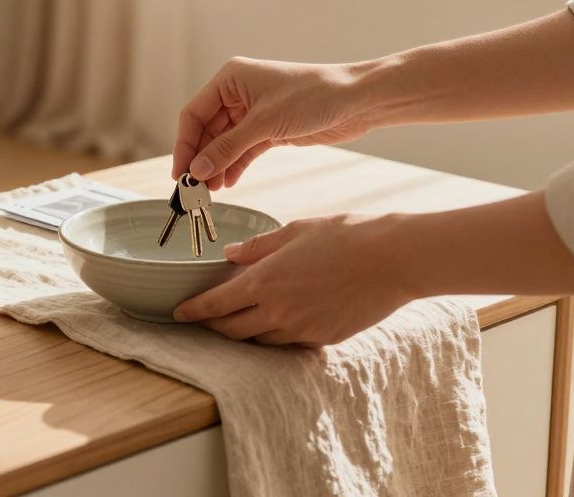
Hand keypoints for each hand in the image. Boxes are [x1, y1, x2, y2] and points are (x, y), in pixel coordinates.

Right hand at [172, 57, 375, 188]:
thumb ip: (228, 147)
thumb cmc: (314, 95)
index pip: (194, 113)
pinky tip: (228, 182)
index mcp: (231, 78)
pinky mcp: (270, 129)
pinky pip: (243, 150)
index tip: (180, 173)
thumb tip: (198, 169)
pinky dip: (235, 166)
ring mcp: (254, 112)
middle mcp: (238, 93)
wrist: (357, 101)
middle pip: (207, 130)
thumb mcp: (265, 123)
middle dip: (201, 159)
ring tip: (211, 192)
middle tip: (194, 189)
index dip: (184, 144)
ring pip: (224, 143)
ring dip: (217, 166)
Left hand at [172, 215, 412, 346]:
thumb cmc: (347, 236)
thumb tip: (230, 255)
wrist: (394, 260)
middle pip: (232, 330)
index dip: (194, 312)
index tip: (178, 313)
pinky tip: (280, 319)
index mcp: (266, 281)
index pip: (216, 305)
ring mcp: (302, 330)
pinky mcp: (324, 339)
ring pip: (261, 340)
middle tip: (204, 318)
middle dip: (213, 326)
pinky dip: (278, 333)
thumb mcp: (297, 231)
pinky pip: (290, 343)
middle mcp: (279, 312)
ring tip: (241, 318)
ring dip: (246, 330)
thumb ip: (259, 246)